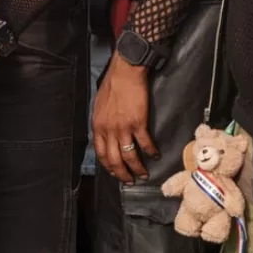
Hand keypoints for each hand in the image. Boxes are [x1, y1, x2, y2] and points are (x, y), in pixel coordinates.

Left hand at [92, 52, 155, 182]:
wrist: (125, 72)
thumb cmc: (112, 85)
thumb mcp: (99, 105)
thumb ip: (101, 122)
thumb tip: (105, 133)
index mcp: (98, 125)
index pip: (100, 153)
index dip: (108, 166)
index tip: (114, 173)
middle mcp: (108, 130)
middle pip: (114, 159)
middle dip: (122, 173)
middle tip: (129, 180)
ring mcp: (123, 127)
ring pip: (129, 156)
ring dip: (137, 168)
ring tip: (143, 174)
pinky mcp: (138, 123)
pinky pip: (145, 143)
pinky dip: (151, 152)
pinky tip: (155, 155)